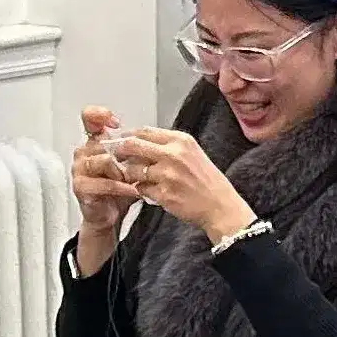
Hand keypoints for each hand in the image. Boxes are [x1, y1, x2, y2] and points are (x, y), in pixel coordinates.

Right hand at [71, 110, 135, 233]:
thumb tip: (151, 135)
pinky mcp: (80, 187)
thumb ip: (134, 148)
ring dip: (123, 171)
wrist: (109, 215)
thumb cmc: (118, 189)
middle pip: (105, 143)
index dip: (100, 115)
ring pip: (104, 161)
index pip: (89, 118)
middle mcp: (83, 153)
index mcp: (93, 142)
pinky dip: (121, 187)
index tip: (115, 123)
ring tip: (134, 179)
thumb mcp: (130, 163)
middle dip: (125, 155)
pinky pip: (104, 183)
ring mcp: (79, 169)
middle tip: (139, 166)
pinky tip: (132, 190)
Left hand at [113, 126, 255, 245]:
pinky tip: (149, 192)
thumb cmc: (205, 180)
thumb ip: (168, 146)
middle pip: (133, 146)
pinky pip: (140, 189)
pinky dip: (141, 191)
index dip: (128, 136)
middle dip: (120, 152)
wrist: (219, 205)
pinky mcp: (164, 194)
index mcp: (180, 140)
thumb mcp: (191, 153)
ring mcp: (167, 175)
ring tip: (137, 179)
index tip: (121, 142)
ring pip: (133, 170)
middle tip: (116, 159)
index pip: (144, 131)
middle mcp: (173, 154)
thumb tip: (141, 141)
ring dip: (131, 175)